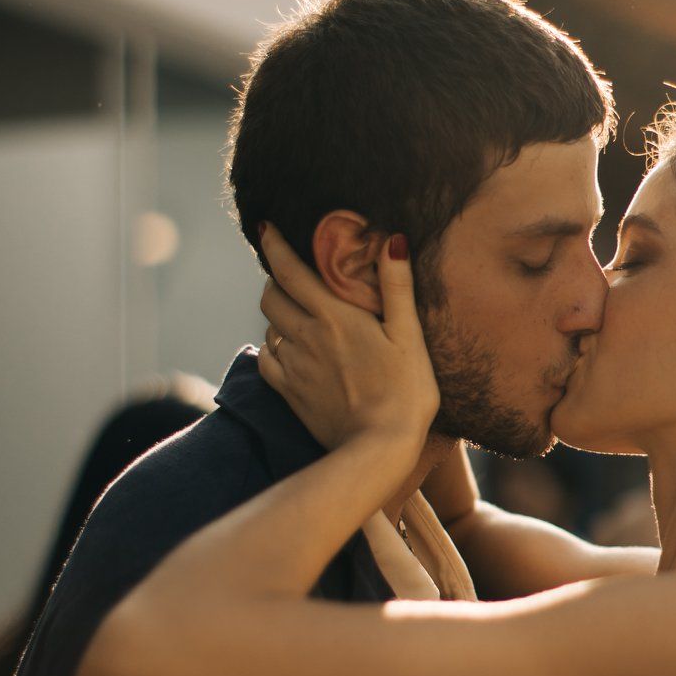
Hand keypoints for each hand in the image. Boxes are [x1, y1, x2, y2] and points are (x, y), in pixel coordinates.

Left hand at [257, 225, 439, 459]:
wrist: (379, 448)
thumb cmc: (405, 392)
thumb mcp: (409, 336)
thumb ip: (398, 287)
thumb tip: (393, 240)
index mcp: (334, 316)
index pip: (290, 269)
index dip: (274, 244)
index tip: (265, 228)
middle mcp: (306, 336)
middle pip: (270, 296)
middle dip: (276, 281)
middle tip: (292, 277)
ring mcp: (294, 366)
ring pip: (269, 328)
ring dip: (278, 316)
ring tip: (297, 316)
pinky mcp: (290, 393)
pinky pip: (267, 361)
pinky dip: (272, 349)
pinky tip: (288, 351)